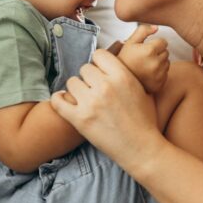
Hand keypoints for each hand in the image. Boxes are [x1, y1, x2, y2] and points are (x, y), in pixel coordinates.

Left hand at [50, 49, 164, 171]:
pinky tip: (63, 101)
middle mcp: (105, 86)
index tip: (101, 72)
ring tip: (83, 98)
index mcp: (122, 76)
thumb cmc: (145, 120)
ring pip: (72, 82)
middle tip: (93, 88)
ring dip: (77, 89)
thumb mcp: (143, 90)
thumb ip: (127, 74)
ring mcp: (91, 103)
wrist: (141, 148)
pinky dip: (58, 100)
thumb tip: (117, 59)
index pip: (99, 54)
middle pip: (85, 68)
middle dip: (89, 78)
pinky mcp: (79, 119)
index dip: (99, 63)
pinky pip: (58, 102)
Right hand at [116, 24, 168, 93]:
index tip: (146, 49)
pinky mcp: (160, 84)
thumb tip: (156, 28)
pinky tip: (148, 74)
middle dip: (158, 53)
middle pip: (166, 52)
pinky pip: (165, 74)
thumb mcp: (130, 42)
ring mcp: (159, 75)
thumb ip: (143, 31)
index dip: (155, 44)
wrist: (118, 80)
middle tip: (145, 58)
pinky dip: (159, 73)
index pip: (164, 42)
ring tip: (146, 65)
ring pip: (167, 63)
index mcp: (149, 50)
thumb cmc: (124, 59)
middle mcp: (156, 63)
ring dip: (159, 62)